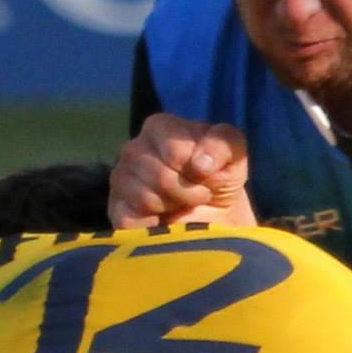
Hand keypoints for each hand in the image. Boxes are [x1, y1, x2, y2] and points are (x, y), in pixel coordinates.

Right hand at [108, 114, 254, 229]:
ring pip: (145, 197)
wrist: (214, 218)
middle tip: (197, 195)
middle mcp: (133, 148)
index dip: (198, 170)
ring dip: (172, 207)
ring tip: (179, 205)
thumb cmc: (220, 180)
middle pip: (159, 175)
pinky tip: (162, 221)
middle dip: (187, 191)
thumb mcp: (235, 155)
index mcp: (159, 127)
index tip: (207, 176)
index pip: (175, 150)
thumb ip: (224, 143)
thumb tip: (199, 163)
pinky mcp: (116, 210)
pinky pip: (130, 218)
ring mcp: (121, 179)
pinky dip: (154, 225)